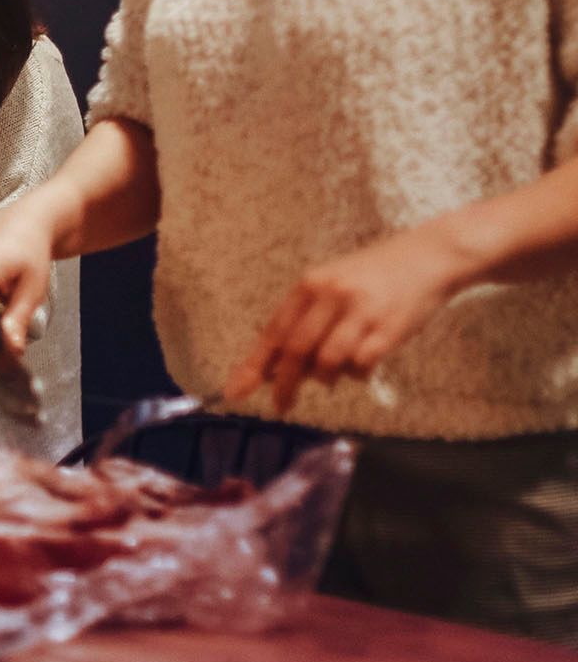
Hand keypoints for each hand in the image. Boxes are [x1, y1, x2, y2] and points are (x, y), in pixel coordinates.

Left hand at [226, 230, 455, 414]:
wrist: (425, 257)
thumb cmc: (372, 277)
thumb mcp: (331, 285)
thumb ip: (304, 318)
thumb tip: (275, 364)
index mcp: (309, 284)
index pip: (274, 332)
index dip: (254, 365)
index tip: (236, 391)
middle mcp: (331, 295)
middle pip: (296, 350)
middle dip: (284, 383)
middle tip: (281, 404)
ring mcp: (361, 311)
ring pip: (327, 361)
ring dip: (325, 378)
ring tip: (333, 376)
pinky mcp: (389, 328)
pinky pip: (361, 364)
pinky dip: (356, 374)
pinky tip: (362, 366)